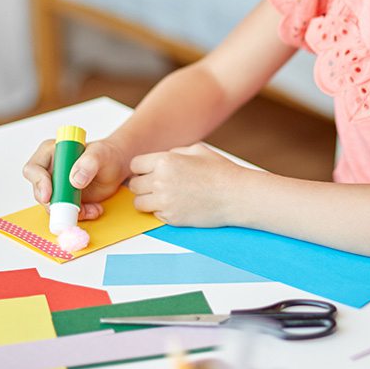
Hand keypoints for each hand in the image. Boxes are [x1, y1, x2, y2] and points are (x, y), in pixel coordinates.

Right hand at [22, 136, 129, 219]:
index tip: (49, 196)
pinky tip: (95, 210)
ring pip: (53, 206)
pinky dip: (80, 215)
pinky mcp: (65, 200)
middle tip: (74, 210)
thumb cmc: (106, 154)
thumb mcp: (100, 154)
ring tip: (93, 208)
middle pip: (40, 192)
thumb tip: (75, 180)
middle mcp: (49, 171)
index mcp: (50, 152)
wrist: (116, 166)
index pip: (34, 169)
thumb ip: (88, 163)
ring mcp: (56, 187)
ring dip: (71, 212)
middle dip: (55, 205)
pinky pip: (66, 213)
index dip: (38, 183)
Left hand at [127, 144, 246, 226]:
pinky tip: (177, 204)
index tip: (150, 171)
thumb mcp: (196, 150)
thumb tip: (161, 159)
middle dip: (143, 184)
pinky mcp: (171, 218)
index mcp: (165, 161)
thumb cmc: (220, 171)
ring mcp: (164, 202)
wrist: (236, 196)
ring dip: (148, 199)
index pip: (135, 165)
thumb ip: (174, 153)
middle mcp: (160, 181)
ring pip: (138, 203)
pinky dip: (161, 210)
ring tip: (164, 196)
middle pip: (133, 185)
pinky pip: (154, 214)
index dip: (142, 168)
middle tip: (158, 184)